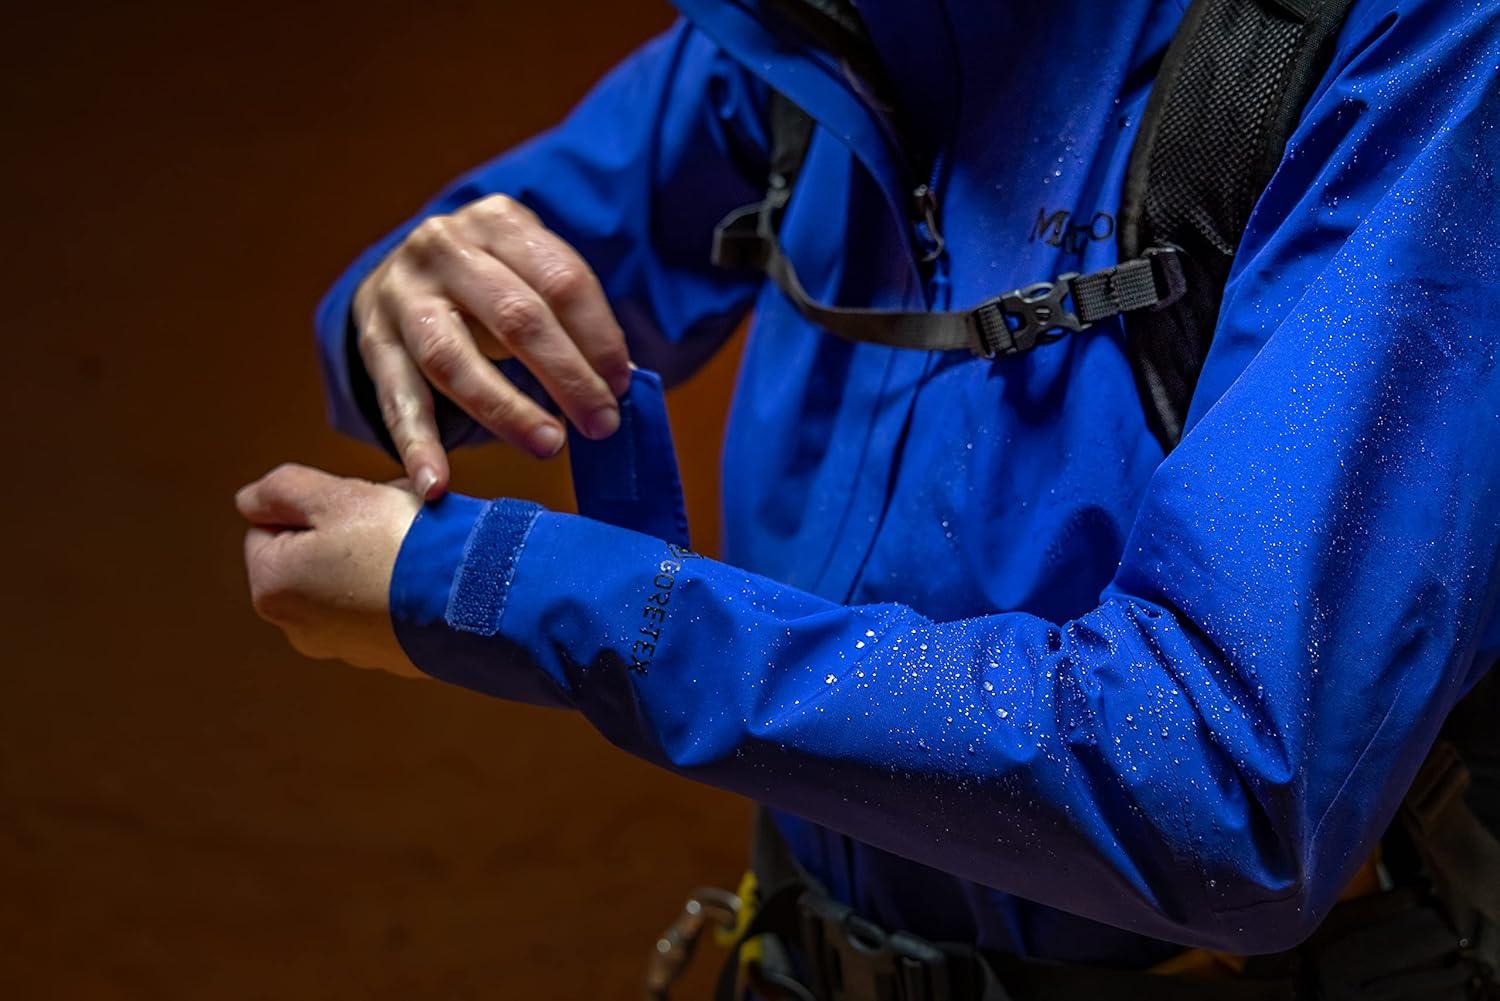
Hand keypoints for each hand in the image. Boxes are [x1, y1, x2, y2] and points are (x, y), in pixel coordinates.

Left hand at [236, 463, 423, 676]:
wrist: (467, 600)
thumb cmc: (399, 543)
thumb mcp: (335, 495)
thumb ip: (280, 490)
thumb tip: (249, 502)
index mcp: (272, 586)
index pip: (269, 527)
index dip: (312, 506)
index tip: (353, 506)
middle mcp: (297, 627)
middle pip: (309, 556)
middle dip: (341, 533)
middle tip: (385, 520)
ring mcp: (342, 648)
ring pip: (345, 582)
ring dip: (370, 561)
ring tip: (410, 548)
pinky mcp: (383, 656)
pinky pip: (378, 609)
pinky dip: (393, 591)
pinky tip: (421, 578)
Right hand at [353, 194, 631, 498]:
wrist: (404, 271)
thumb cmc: (492, 282)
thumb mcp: (529, 272)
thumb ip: (569, 318)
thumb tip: (618, 385)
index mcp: (498, 222)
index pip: (562, 280)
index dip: (599, 337)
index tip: (622, 386)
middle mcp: (443, 248)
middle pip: (516, 318)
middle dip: (566, 377)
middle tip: (600, 425)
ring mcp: (401, 295)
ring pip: (454, 360)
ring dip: (506, 411)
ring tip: (548, 446)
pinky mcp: (373, 342)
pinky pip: (399, 400)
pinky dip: (418, 446)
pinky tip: (436, 485)